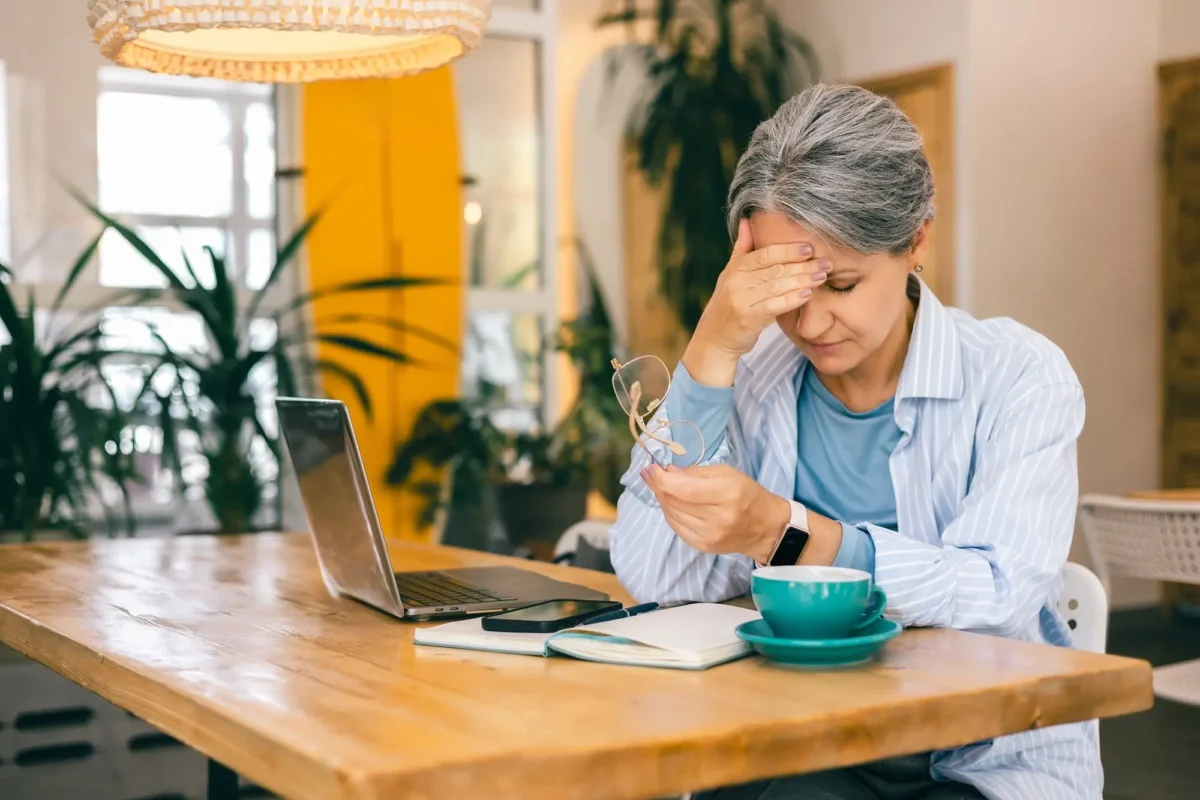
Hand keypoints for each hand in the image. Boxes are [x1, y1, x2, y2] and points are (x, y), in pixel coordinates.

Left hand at [642, 463, 791, 562]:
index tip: (649, 468)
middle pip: (673, 501)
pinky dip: (670, 513)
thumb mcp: (727, 473)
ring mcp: (709, 535)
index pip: (683, 489)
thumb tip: (667, 472)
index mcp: (726, 494)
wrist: (765, 528)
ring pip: (671, 514)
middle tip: (652, 475)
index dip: (660, 479)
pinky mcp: (703, 546)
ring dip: (663, 499)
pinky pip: (676, 527)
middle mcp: (717, 518)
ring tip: (665, 488)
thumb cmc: (747, 494)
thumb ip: (695, 472)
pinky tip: (674, 504)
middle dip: (658, 486)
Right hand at [682, 218, 828, 386]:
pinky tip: (807, 294)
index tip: (809, 248)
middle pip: (775, 269)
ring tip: (822, 276)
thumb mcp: (730, 275)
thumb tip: (746, 221)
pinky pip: (774, 306)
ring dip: (803, 280)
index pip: (765, 254)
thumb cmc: (727, 305)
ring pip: (777, 286)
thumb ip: (742, 249)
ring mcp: (741, 300)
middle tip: (826, 263)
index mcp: (735, 269)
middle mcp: (736, 282)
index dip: (788, 250)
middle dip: (803, 265)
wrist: (714, 339)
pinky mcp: (748, 319)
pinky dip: (792, 299)